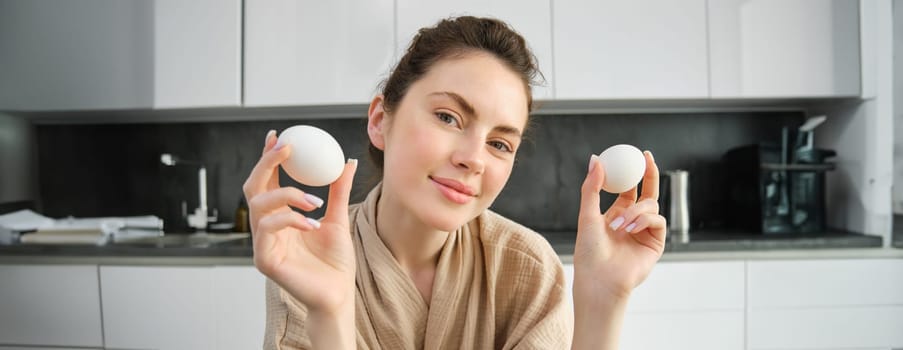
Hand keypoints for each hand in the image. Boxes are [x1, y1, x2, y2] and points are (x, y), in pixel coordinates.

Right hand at [242, 130, 357, 314]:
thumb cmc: (335, 262)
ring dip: (287, 195)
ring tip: (315, 201)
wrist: (339, 294)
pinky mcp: (264, 260)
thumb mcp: (339, 218)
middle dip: (266, 163)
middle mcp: (267, 227)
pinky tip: (313, 222)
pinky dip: (290, 220)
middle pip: (253, 187)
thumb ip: (338, 191)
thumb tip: (346, 161)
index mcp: (281, 216)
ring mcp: (262, 244)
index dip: (268, 157)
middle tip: (287, 148)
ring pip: (259, 206)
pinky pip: (268, 230)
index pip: (268, 181)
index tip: (279, 136)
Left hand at [574, 151, 666, 301]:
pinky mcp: (656, 243)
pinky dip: (645, 220)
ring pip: (651, 205)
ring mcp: (645, 232)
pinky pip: (658, 220)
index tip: (633, 154)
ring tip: (620, 225)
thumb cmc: (589, 252)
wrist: (599, 279)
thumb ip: (592, 187)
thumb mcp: (587, 214)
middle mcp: (633, 222)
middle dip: (650, 173)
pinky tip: (631, 229)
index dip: (632, 172)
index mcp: (616, 215)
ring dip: (636, 210)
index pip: (629, 188)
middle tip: (647, 158)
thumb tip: (596, 159)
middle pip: (647, 192)